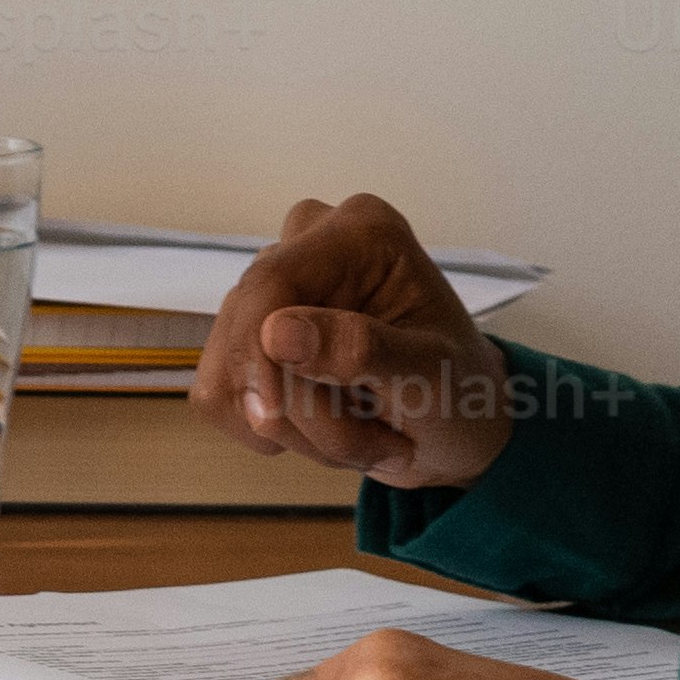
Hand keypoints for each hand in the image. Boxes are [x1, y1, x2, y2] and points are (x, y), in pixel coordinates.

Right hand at [187, 192, 520, 489]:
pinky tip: (328, 433)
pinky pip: (218, 396)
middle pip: (247, 332)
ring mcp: (272, 296)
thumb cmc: (460, 389)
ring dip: (296, 433)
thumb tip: (275, 333)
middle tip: (375, 446)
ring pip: (229, 375)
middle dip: (304, 412)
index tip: (275, 416)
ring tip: (363, 439)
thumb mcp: (432, 373)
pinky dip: (275, 438)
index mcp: (359, 233)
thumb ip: (362, 349)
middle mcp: (306, 249)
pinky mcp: (249, 340)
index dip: (259, 351)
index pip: (272, 279)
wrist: (458, 428)